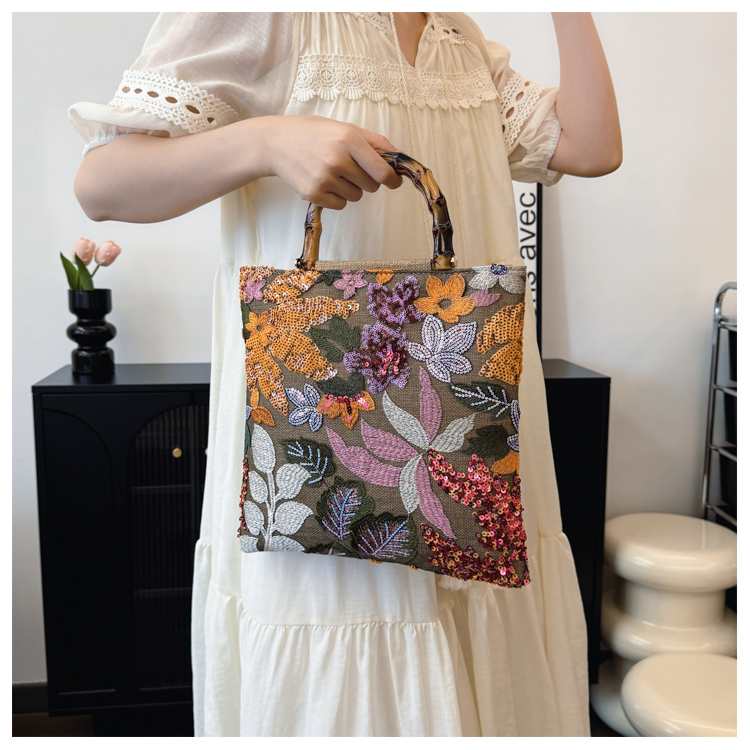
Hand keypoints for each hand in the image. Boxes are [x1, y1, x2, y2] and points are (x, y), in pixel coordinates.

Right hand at [262, 115, 403, 209]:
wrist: (275, 143)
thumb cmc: (314, 133)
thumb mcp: (344, 128)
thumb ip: (375, 142)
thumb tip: (401, 157)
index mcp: (348, 139)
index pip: (382, 171)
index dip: (392, 180)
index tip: (394, 182)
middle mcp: (337, 159)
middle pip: (371, 186)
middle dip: (367, 180)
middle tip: (351, 168)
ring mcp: (324, 178)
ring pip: (356, 196)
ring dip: (351, 188)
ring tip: (333, 172)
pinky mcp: (313, 194)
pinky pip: (341, 204)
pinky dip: (337, 197)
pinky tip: (324, 181)